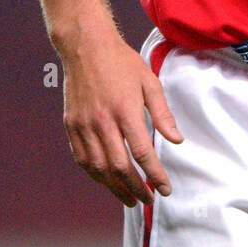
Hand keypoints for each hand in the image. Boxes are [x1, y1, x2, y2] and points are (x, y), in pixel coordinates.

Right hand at [62, 32, 183, 207]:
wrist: (86, 46)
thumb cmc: (122, 63)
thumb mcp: (150, 83)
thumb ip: (163, 114)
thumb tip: (176, 141)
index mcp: (125, 110)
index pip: (142, 153)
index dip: (155, 175)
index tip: (165, 189)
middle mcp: (102, 121)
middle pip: (119, 167)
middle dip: (136, 188)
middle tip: (148, 200)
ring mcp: (83, 125)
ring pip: (99, 168)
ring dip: (115, 188)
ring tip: (129, 198)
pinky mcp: (71, 125)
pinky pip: (82, 159)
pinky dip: (95, 175)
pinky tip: (106, 181)